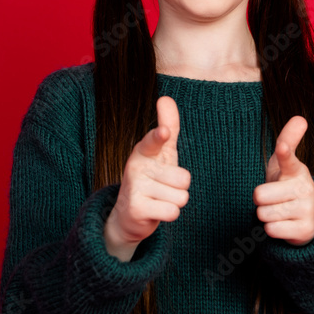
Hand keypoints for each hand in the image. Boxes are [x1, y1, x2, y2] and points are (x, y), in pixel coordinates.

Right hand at [104, 96, 190, 259]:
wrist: (130, 214)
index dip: (159, 136)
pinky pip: (172, 212)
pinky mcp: (136, 209)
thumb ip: (167, 126)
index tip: (163, 133)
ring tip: (159, 199)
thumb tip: (165, 98)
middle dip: (179, 187)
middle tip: (163, 188)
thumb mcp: (161, 153)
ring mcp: (134, 188)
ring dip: (174, 202)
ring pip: (180, 197)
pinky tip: (155, 211)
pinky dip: (168, 214)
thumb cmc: (152, 178)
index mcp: (144, 150)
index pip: (154, 141)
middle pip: (183, 178)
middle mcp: (136, 167)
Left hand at [253, 115, 313, 245]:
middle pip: (259, 195)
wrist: (307, 219)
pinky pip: (271, 230)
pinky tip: (283, 225)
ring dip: (266, 215)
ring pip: (264, 214)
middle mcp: (305, 188)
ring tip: (278, 212)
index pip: (287, 158)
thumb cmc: (288, 186)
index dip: (284, 152)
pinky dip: (272, 230)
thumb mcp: (285, 165)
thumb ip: (287, 140)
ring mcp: (307, 209)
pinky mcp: (305, 230)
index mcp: (296, 170)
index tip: (282, 147)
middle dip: (260, 200)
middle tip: (273, 199)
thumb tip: (300, 117)